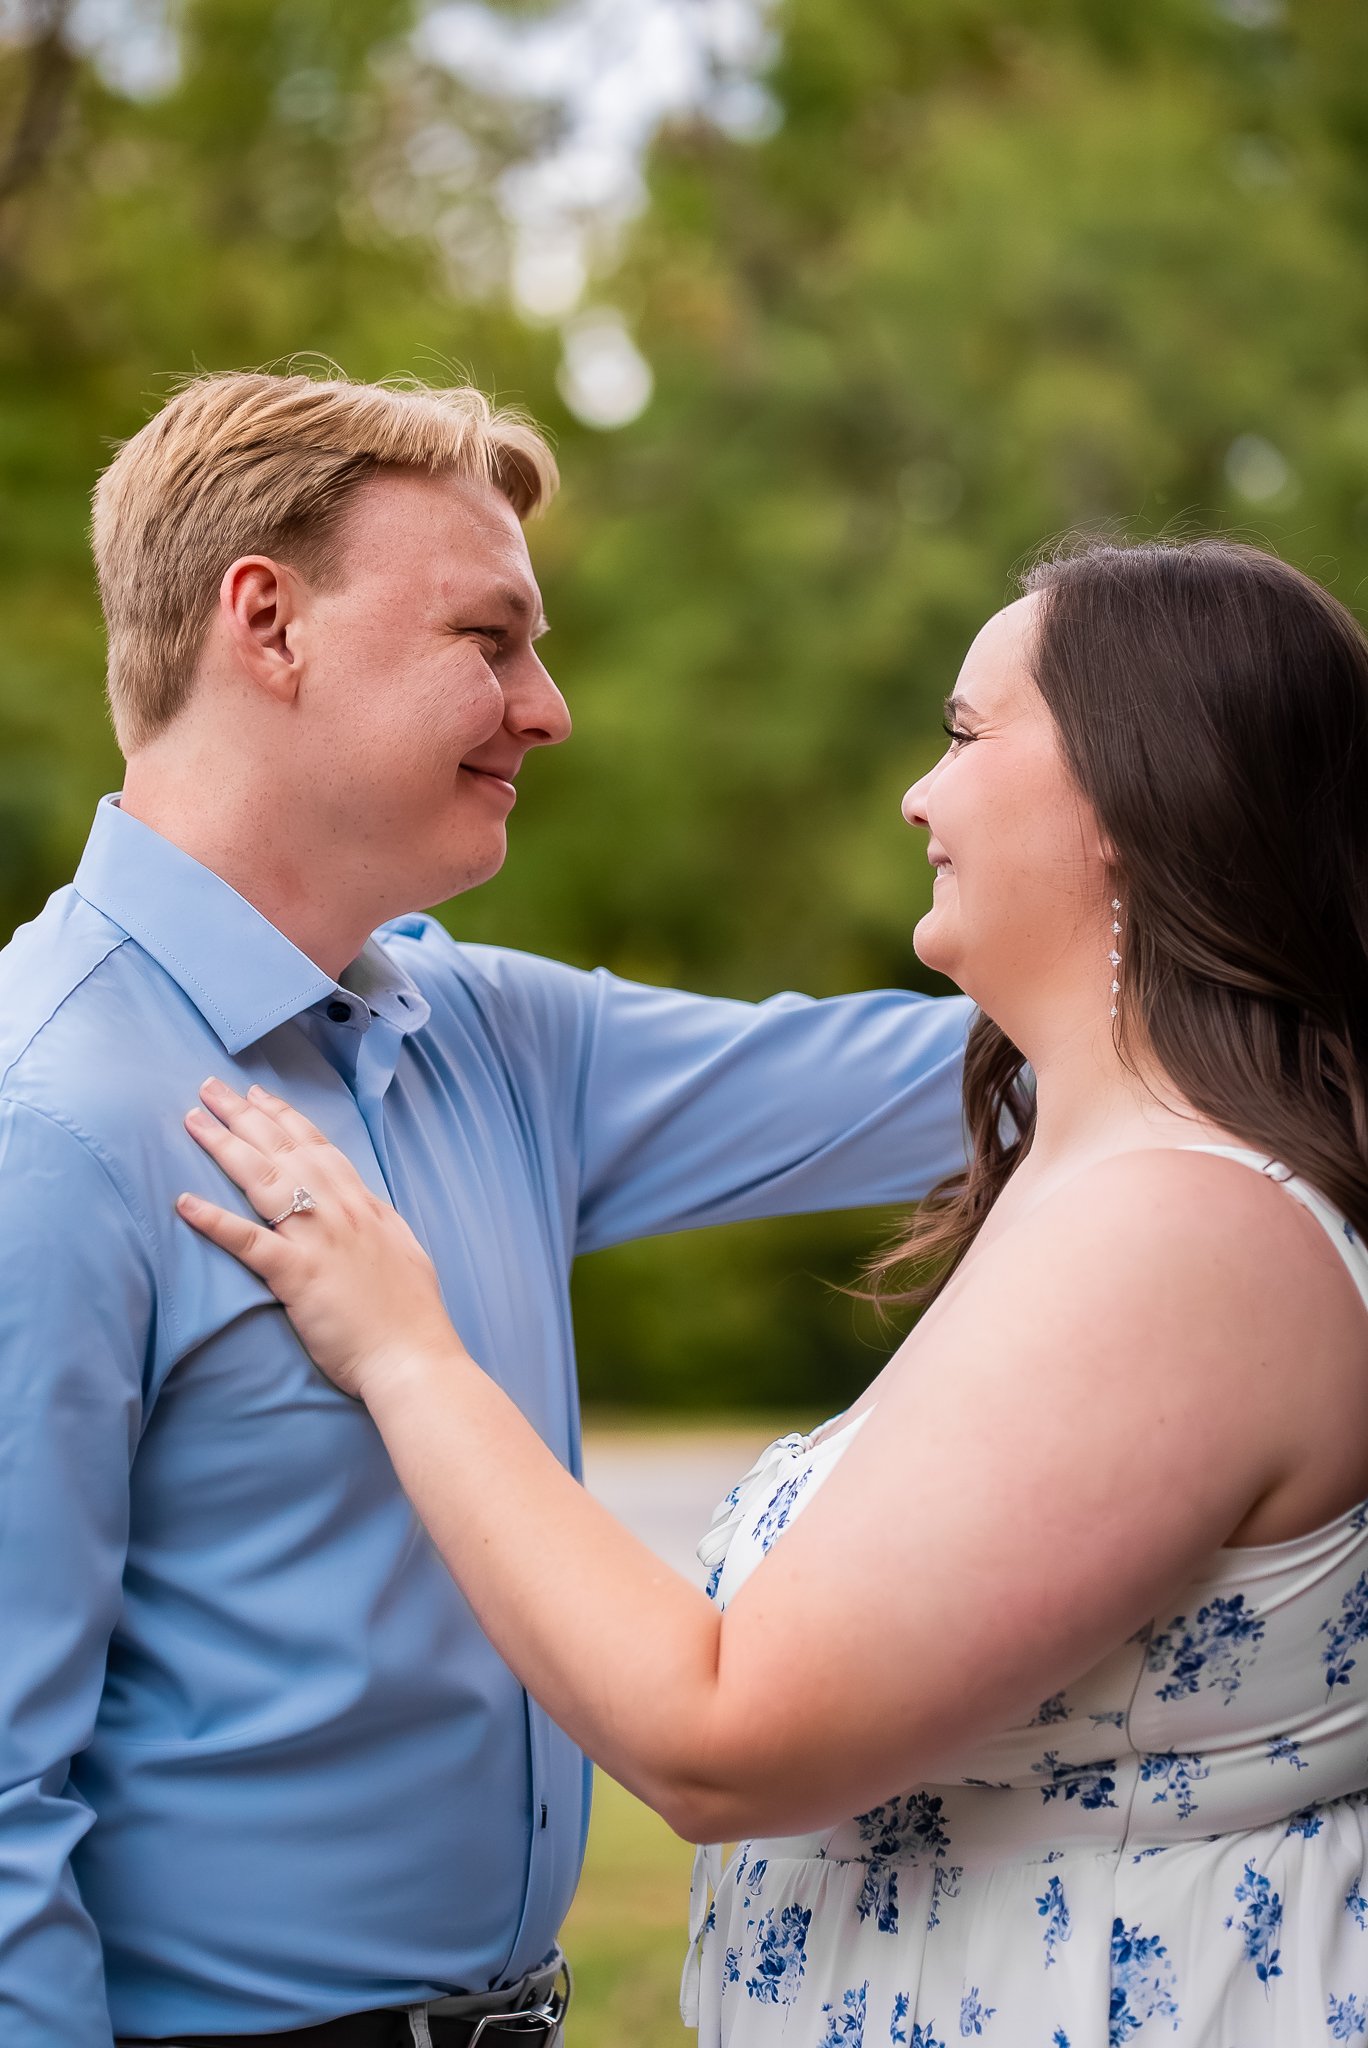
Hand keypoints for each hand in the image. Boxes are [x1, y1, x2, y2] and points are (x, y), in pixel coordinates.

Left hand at [178, 1077, 462, 1403]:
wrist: (415, 1358)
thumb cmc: (411, 1316)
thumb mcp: (402, 1251)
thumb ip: (378, 1223)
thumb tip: (366, 1208)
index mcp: (364, 1206)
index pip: (318, 1148)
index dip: (284, 1118)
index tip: (258, 1095)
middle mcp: (341, 1212)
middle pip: (284, 1150)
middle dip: (244, 1115)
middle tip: (209, 1087)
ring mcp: (319, 1240)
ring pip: (264, 1179)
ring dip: (225, 1146)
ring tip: (192, 1120)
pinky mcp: (298, 1275)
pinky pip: (248, 1241)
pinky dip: (214, 1220)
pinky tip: (184, 1201)